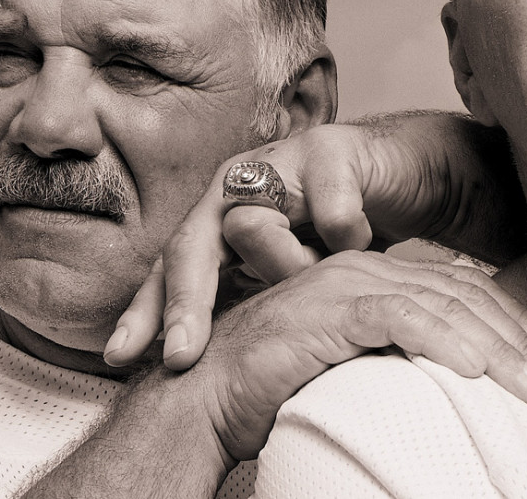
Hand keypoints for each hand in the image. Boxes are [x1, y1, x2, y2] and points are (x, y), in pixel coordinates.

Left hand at [104, 114, 526, 368]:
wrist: (407, 172)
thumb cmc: (344, 229)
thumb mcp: (296, 273)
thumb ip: (257, 301)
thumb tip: (217, 374)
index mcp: (221, 215)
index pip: (169, 267)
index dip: (144, 312)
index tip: (118, 360)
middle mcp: (238, 184)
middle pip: (189, 242)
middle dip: (181, 301)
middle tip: (180, 355)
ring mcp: (280, 162)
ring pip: (250, 223)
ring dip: (282, 265)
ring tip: (318, 278)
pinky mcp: (331, 151)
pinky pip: (329, 210)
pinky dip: (348, 237)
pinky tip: (364, 244)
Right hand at [191, 250, 526, 461]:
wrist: (204, 397)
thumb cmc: (278, 389)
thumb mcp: (357, 368)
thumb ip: (400, 359)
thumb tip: (457, 386)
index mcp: (377, 277)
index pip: (463, 294)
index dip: (516, 328)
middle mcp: (366, 270)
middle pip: (465, 300)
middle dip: (525, 345)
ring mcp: (346, 285)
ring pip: (443, 310)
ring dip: (502, 354)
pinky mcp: (326, 309)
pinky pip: (397, 320)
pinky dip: (443, 343)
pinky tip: (479, 371)